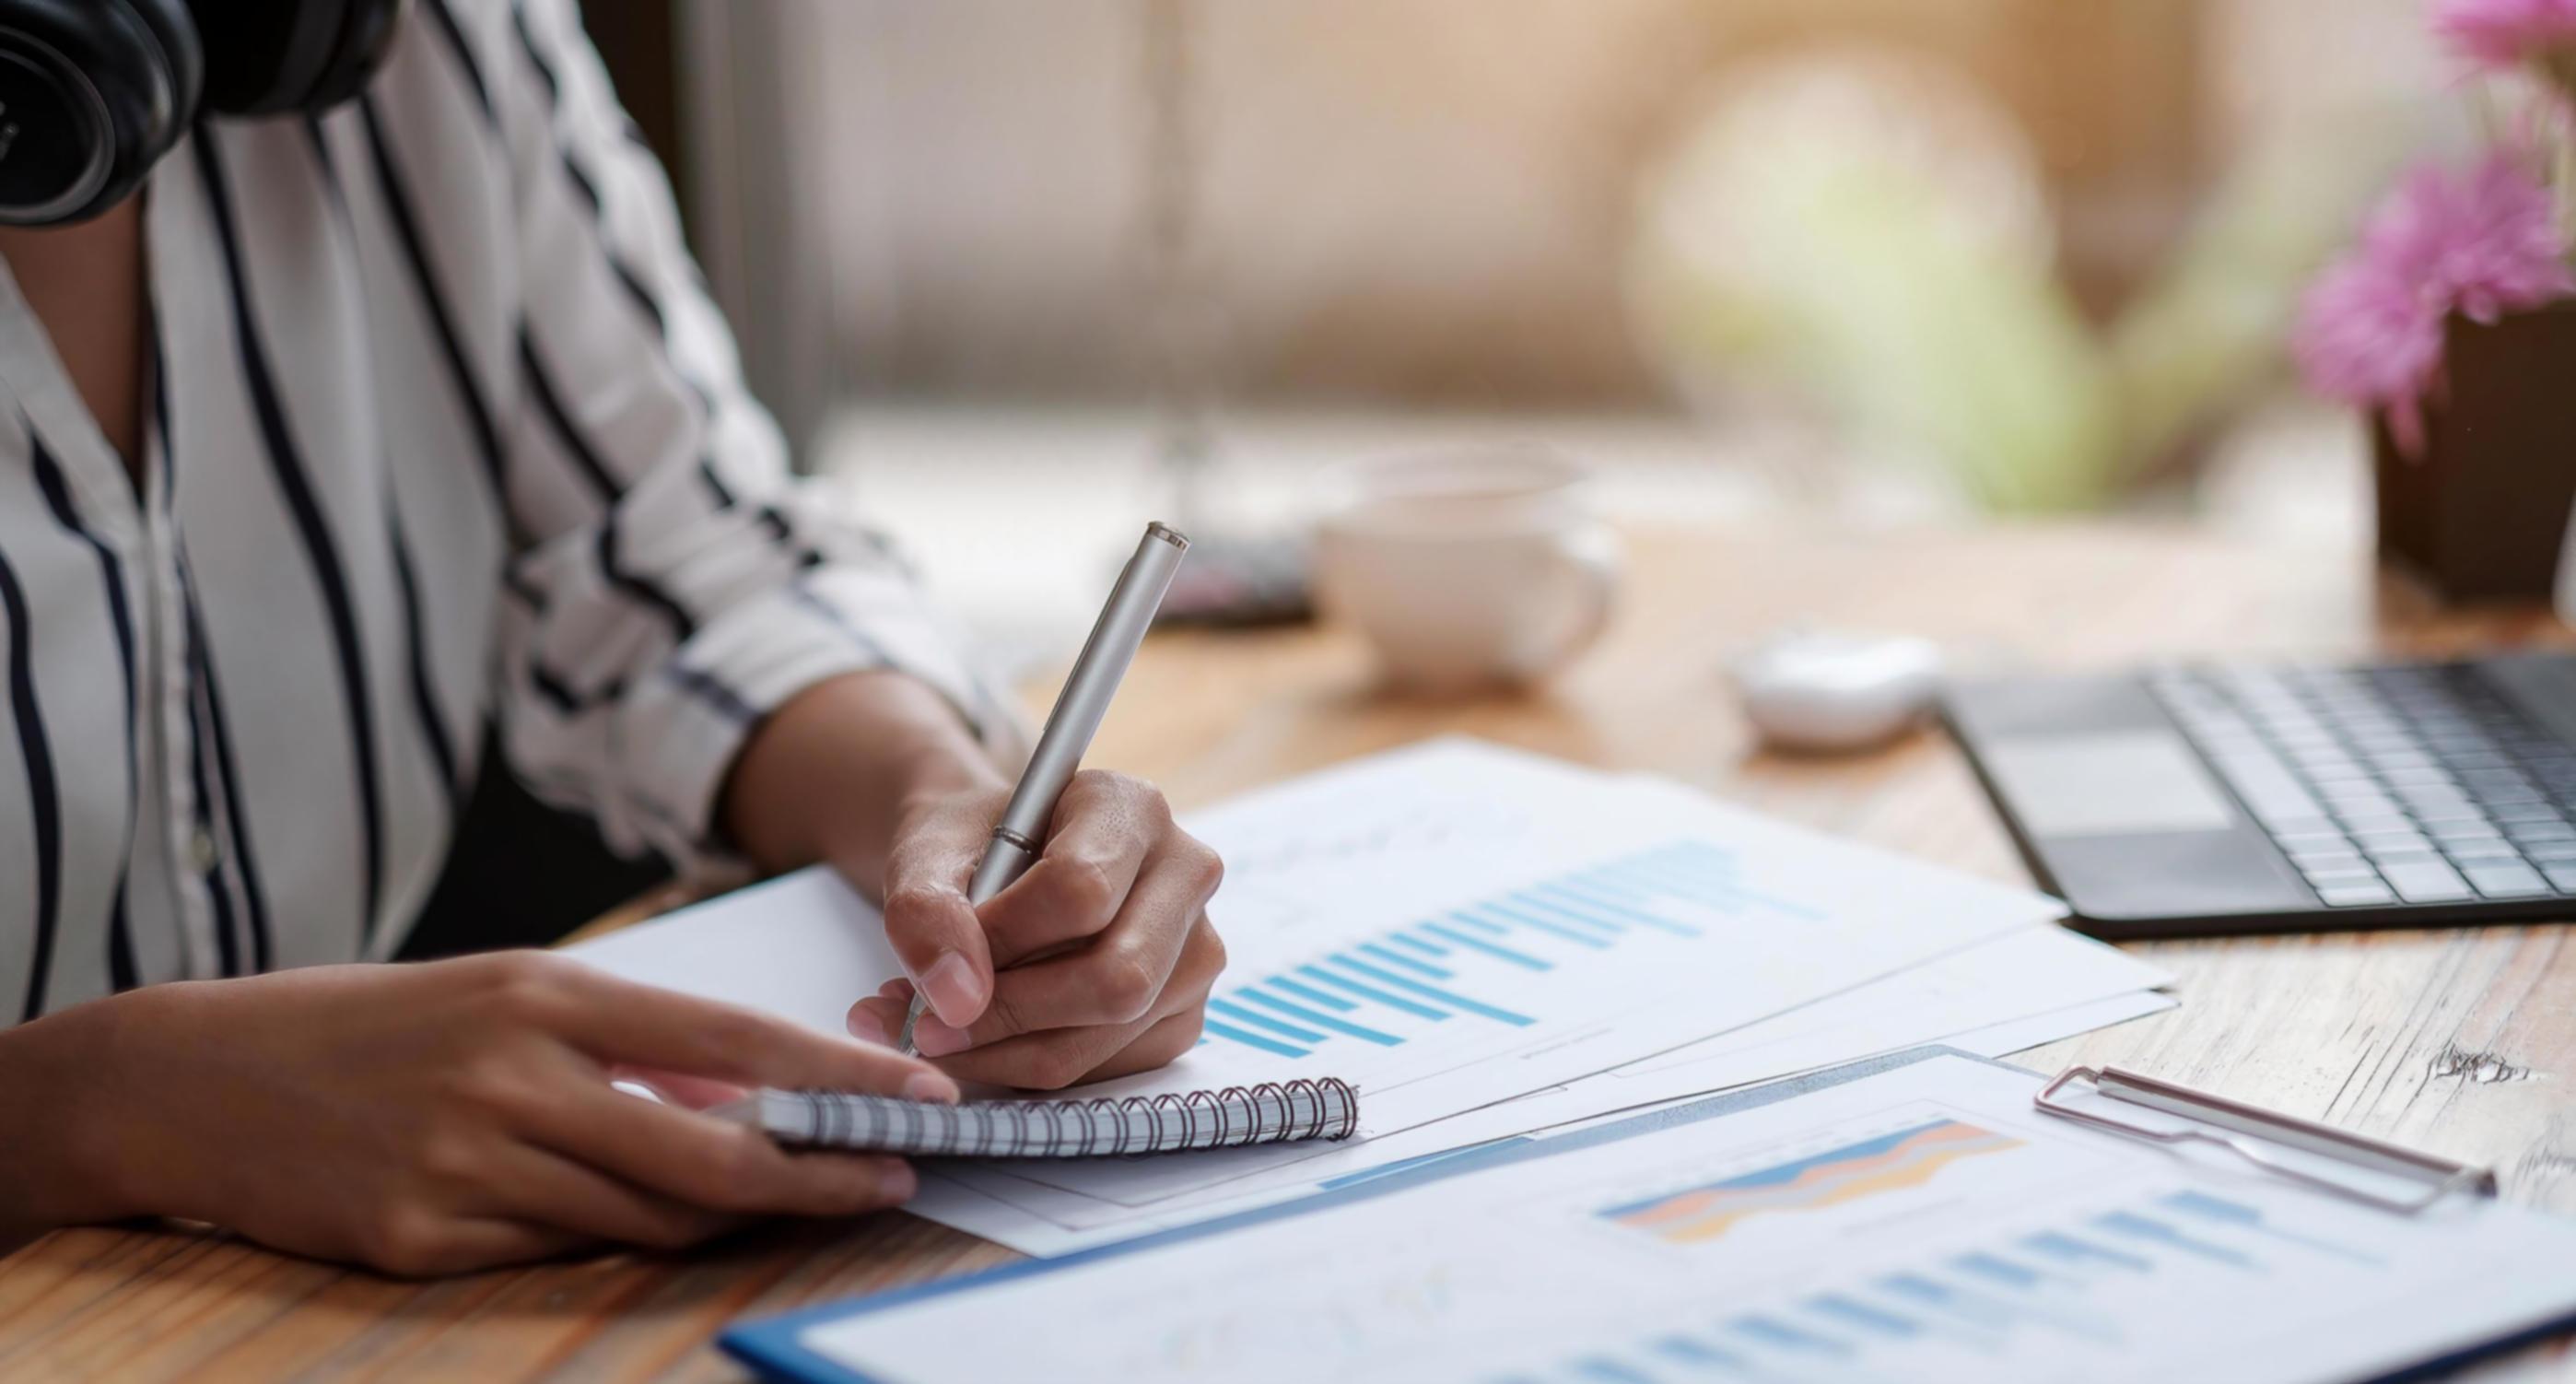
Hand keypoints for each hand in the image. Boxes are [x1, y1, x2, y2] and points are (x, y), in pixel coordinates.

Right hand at [37, 953, 956, 1275]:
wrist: (197, 1078)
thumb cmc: (375, 1026)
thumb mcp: (504, 994)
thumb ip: (622, 1046)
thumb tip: (742, 1096)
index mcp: (546, 993)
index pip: (732, 1039)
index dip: (838, 1076)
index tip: (918, 1098)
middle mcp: (515, 1074)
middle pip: (711, 1149)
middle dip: (819, 1173)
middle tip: (890, 1179)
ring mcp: (466, 1163)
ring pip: (646, 1215)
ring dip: (728, 1216)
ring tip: (786, 1200)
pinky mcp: (422, 1239)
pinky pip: (557, 1255)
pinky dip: (607, 1240)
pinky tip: (629, 1221)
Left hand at [847, 770, 1227, 1089]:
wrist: (994, 867)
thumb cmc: (969, 850)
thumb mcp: (925, 856)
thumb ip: (925, 911)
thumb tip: (958, 999)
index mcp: (1130, 808)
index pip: (1082, 890)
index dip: (1002, 941)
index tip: (938, 964)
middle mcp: (1185, 873)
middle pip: (1118, 975)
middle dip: (1011, 1013)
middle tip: (928, 1026)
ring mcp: (1196, 948)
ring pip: (1113, 1031)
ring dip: (1011, 1051)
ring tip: (942, 1030)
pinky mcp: (1183, 1011)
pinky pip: (1112, 1066)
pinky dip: (1033, 1067)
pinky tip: (990, 1038)